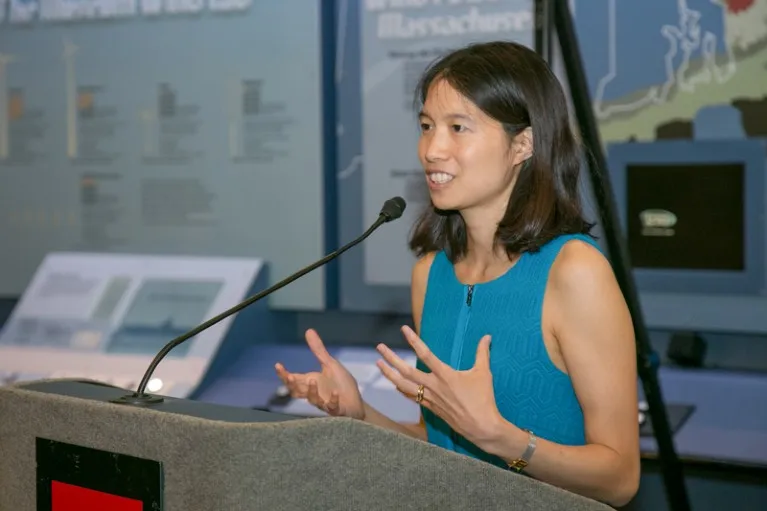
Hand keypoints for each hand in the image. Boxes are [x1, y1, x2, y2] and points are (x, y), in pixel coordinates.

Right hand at [275, 329, 364, 419]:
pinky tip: (335, 393)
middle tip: (288, 376)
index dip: (284, 374)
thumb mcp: (330, 364)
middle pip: (297, 391)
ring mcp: (324, 402)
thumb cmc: (341, 384)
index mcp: (310, 382)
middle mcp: (314, 393)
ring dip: (311, 391)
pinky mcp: (337, 409)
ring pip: (313, 400)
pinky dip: (332, 400)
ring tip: (312, 379)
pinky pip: (332, 407)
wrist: (355, 403)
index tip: (278, 365)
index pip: (293, 379)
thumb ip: (318, 350)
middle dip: (292, 384)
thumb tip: (308, 330)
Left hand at [375, 326, 503, 446]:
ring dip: (389, 374)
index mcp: (445, 375)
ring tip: (379, 364)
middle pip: (406, 371)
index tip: (403, 329)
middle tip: (379, 347)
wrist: (481, 427)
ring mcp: (430, 398)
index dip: (413, 340)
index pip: (425, 354)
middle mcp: (433, 386)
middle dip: (391, 358)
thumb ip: (482, 353)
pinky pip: (411, 397)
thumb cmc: (483, 399)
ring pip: (403, 385)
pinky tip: (395, 385)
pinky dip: (401, 389)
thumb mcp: (483, 373)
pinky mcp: (430, 408)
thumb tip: (487, 337)